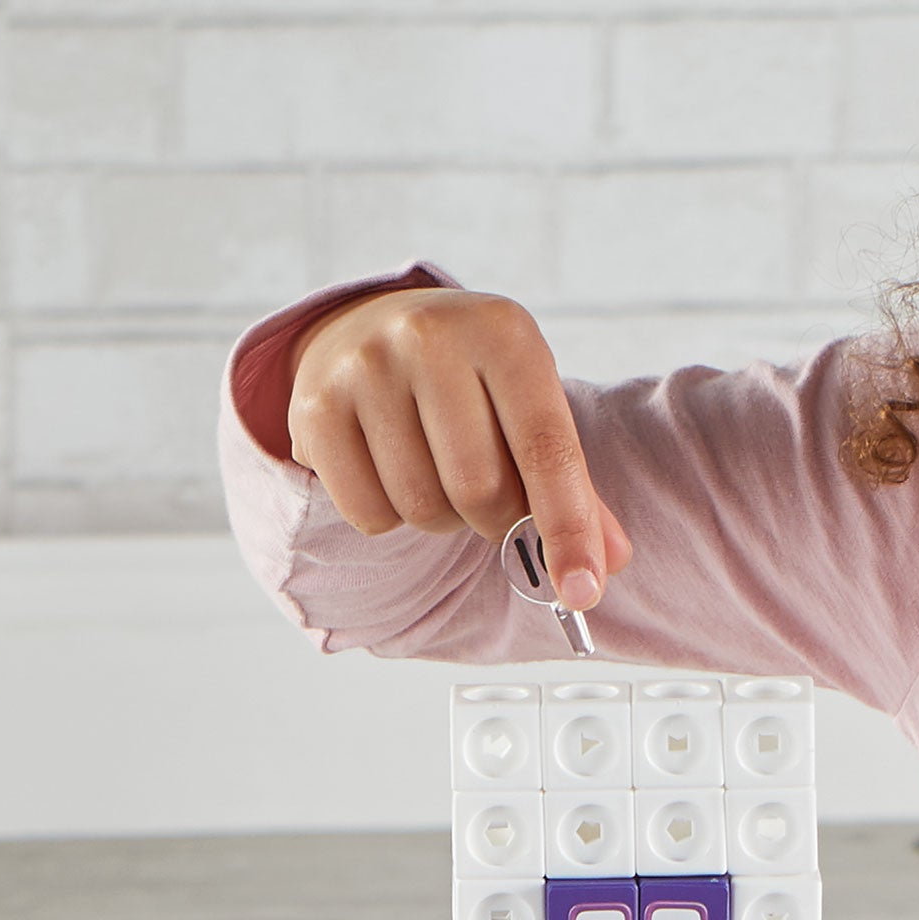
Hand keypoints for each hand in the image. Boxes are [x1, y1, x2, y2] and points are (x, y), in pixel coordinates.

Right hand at [286, 287, 631, 608]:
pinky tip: (392, 473)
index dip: (568, 528)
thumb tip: (605, 564)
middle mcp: (429, 337)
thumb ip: (574, 485)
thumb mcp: (531, 407)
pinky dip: (391, 519)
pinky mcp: (313, 406)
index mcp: (503, 333)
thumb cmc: (472, 383)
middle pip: (480, 489)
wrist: (371, 328)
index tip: (583, 591)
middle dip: (497, 521)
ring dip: (443, 521)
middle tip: (493, 503)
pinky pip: (368, 514)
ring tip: (440, 476)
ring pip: (423, 507)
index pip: (546, 448)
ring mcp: (364, 367)